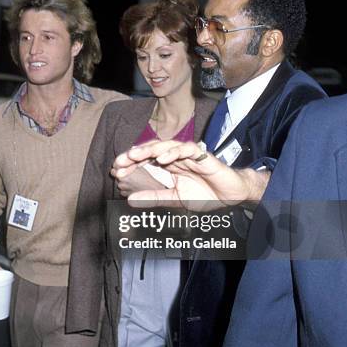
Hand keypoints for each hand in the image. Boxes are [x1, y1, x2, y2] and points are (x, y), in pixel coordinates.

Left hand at [115, 140, 269, 210]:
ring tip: (135, 155)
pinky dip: (174, 152)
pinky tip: (162, 159)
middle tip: (120, 162)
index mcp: (168, 167)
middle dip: (135, 155)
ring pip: (167, 145)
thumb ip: (154, 198)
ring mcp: (188, 155)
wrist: (230, 196)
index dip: (130, 165)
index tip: (116, 171)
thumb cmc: (205, 195)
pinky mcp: (203, 155)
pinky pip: (187, 149)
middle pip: (152, 150)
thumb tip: (129, 200)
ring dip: (150, 149)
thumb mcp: (174, 200)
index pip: (145, 161)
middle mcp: (176, 158)